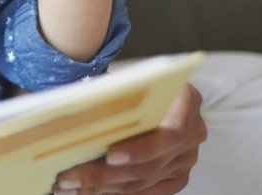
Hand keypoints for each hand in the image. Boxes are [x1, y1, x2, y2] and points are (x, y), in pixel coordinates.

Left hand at [51, 83, 206, 194]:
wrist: (150, 91)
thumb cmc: (134, 81)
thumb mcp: (126, 78)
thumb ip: (111, 93)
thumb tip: (76, 109)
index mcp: (186, 101)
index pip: (171, 132)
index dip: (141, 148)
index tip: (110, 155)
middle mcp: (192, 132)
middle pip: (150, 164)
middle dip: (104, 174)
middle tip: (70, 177)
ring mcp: (186, 158)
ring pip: (142, 181)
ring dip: (102, 187)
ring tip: (68, 186)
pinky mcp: (176, 177)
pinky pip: (146, 191)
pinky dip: (114, 192)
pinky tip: (86, 190)